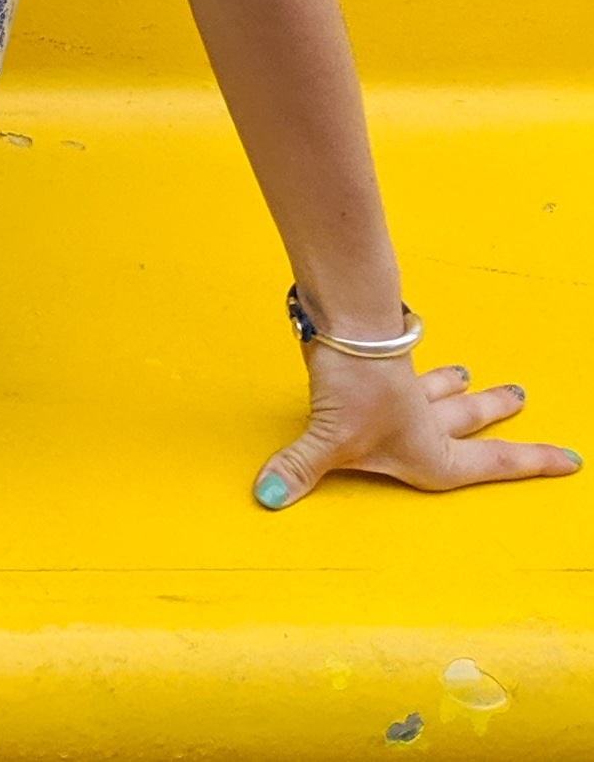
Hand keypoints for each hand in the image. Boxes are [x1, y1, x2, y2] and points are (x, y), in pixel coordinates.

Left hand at [255, 343, 580, 507]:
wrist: (348, 331)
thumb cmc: (354, 393)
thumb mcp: (329, 442)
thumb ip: (299, 471)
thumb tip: (266, 498)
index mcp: (430, 453)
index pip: (491, 464)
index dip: (531, 463)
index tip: (571, 457)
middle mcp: (425, 420)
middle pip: (469, 418)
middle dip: (494, 413)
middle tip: (519, 396)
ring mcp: (407, 386)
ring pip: (440, 387)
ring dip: (455, 384)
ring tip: (468, 374)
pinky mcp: (387, 360)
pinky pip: (408, 362)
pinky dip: (415, 360)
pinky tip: (411, 350)